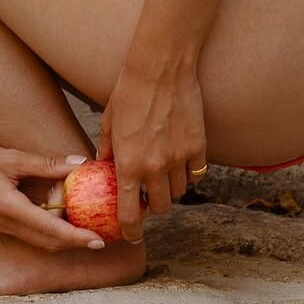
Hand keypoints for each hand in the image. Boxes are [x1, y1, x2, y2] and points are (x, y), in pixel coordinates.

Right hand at [0, 139, 108, 251]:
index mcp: (8, 207)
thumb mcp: (9, 156)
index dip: (77, 236)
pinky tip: (55, 217)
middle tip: (99, 235)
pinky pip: (26, 233)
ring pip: (37, 240)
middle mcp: (4, 224)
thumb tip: (77, 163)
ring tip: (83, 227)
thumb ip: (44, 163)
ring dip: (61, 238)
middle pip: (47, 242)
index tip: (99, 238)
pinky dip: (45, 230)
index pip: (50, 229)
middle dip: (74, 243)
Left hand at [95, 56, 206, 244]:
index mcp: (129, 164)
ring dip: (170, 186)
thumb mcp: (109, 119)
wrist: (161, 67)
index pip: (129, 213)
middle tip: (148, 192)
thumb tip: (105, 164)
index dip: (130, 230)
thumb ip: (108, 148)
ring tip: (164, 169)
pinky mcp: (198, 147)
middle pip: (160, 207)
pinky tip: (181, 158)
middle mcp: (155, 167)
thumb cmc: (130, 89)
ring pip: (179, 191)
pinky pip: (196, 174)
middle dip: (153, 204)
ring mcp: (179, 159)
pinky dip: (189, 172)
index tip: (131, 236)